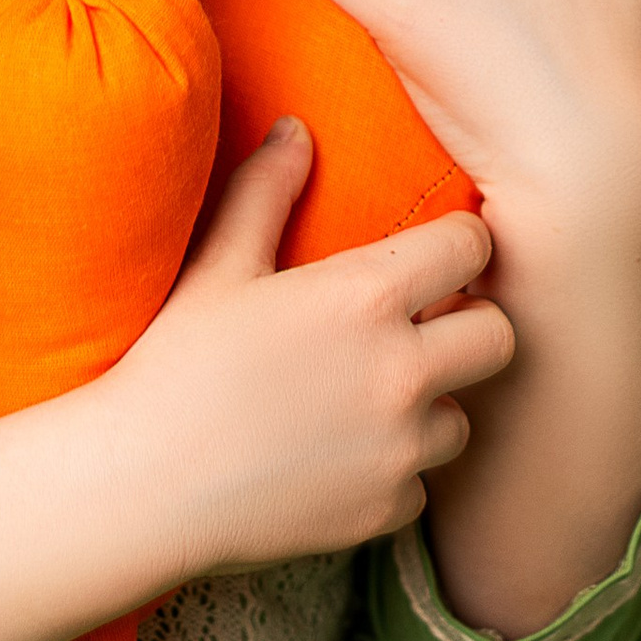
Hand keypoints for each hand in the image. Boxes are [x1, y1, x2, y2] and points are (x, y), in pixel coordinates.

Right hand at [107, 119, 513, 576]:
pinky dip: (393, 472)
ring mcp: (400, 449)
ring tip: (371, 398)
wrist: (141, 487)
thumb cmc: (174, 367)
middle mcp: (402, 372)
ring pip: (464, 417)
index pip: (471, 247)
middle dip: (469, 324)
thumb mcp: (218, 267)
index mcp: (365, 297)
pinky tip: (338, 458)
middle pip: (498, 336)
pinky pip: (420, 485)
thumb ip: (267, 191)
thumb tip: (296, 130)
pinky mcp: (385, 510)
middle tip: (423, 326)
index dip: (457, 244)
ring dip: (432, 404)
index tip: (433, 255)